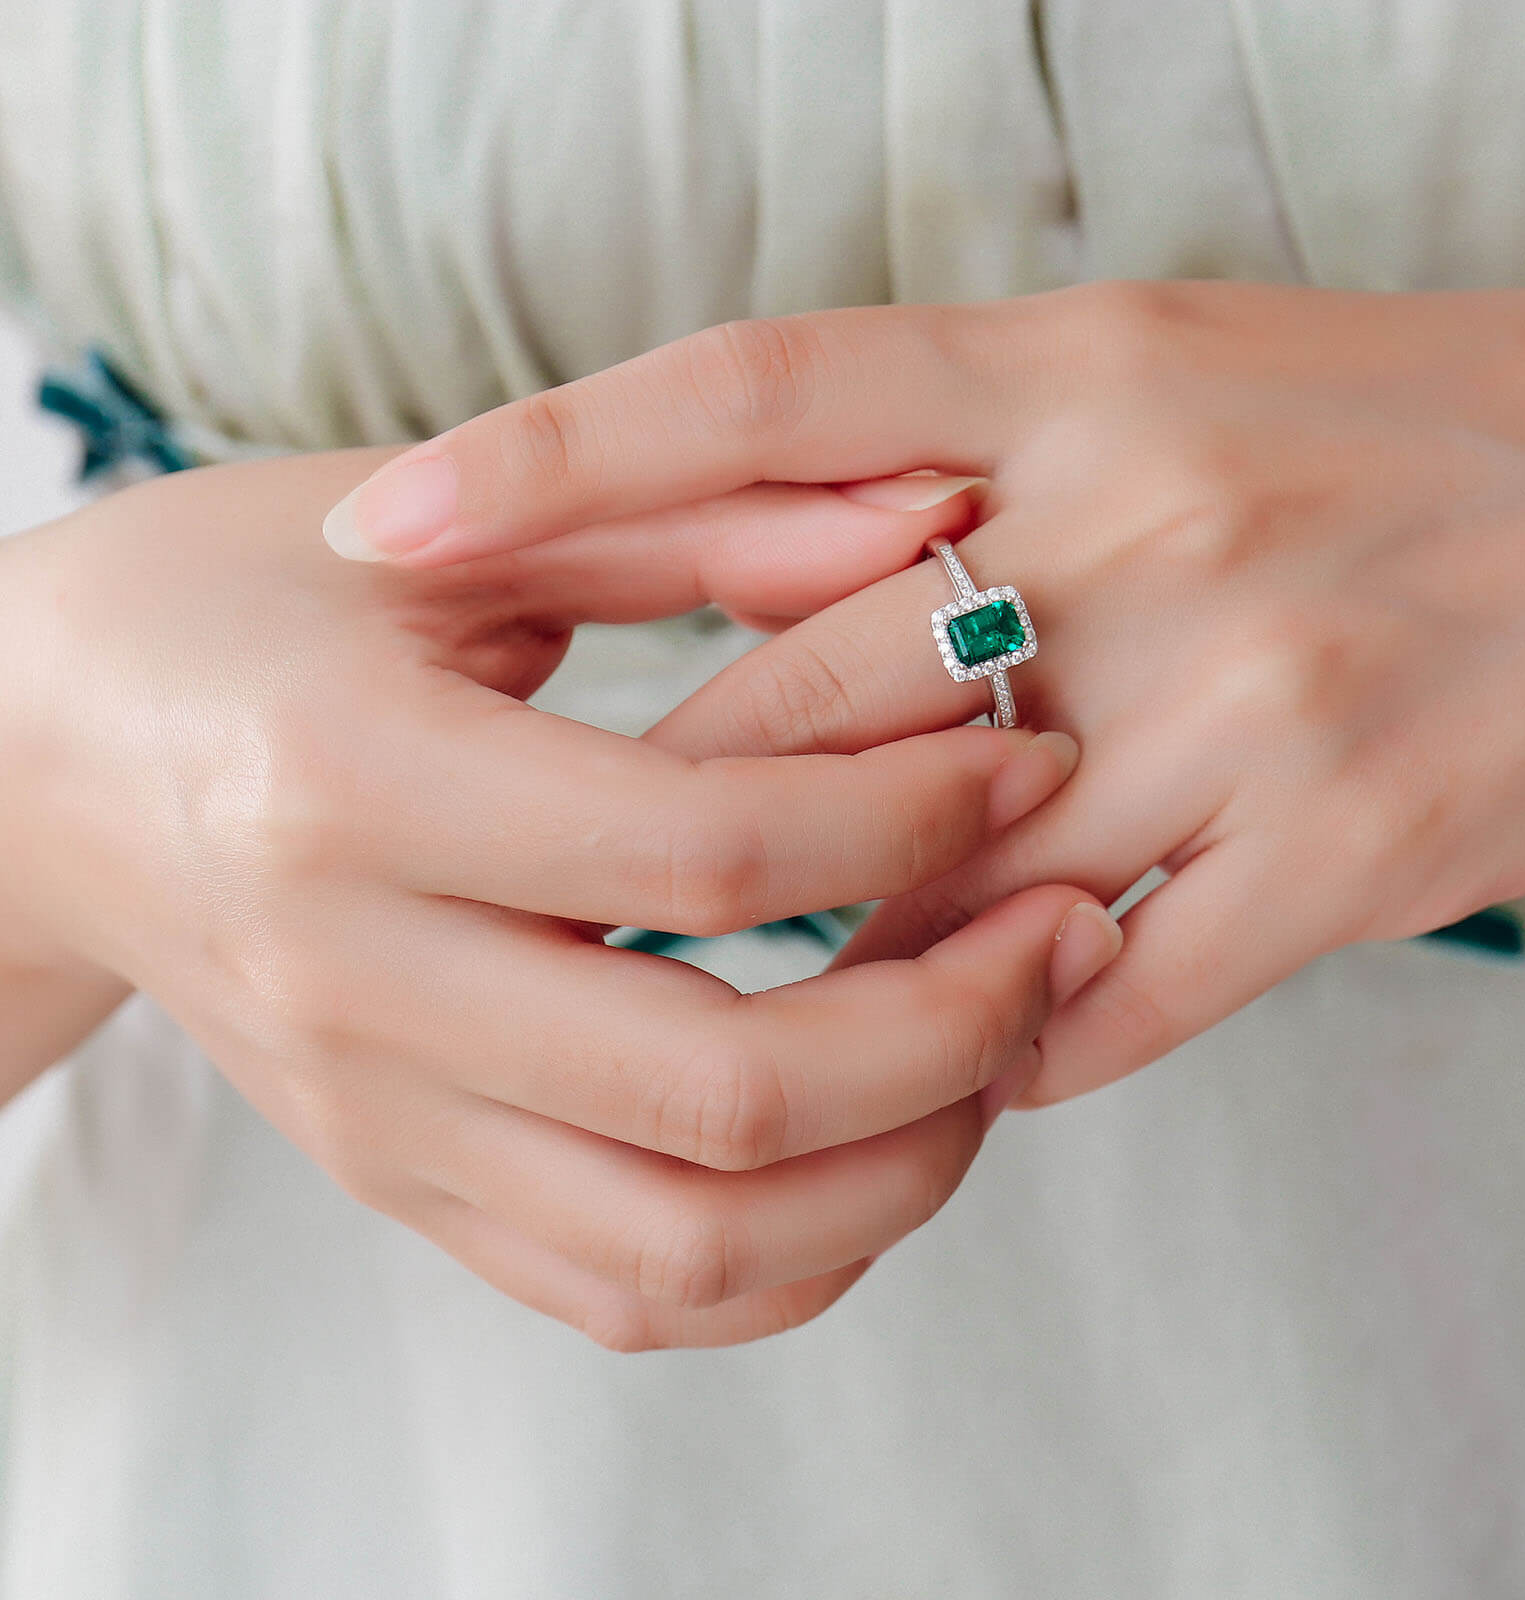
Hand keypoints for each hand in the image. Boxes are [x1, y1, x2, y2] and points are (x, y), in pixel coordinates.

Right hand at [0, 448, 1111, 1347]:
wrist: (42, 767)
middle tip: (1060, 931)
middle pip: (726, 1094)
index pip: (704, 852)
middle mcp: (359, 985)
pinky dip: (796, 1250)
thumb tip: (934, 521)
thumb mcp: (443, 534)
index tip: (1022, 763)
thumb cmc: (231, 609)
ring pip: (696, 1245)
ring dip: (901, 1168)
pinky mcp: (404, 1184)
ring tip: (996, 1047)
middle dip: (955, 1025)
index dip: (911, 816)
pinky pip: (632, 1290)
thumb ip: (693, 517)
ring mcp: (379, 1119)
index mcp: (355, 787)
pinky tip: (876, 1139)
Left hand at [339, 282, 1524, 1104]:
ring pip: (939, 869)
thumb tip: (774, 618)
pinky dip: (1017, 1032)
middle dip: (696, 796)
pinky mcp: (1348, 848)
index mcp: (1075, 366)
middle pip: (808, 685)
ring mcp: (1248, 688)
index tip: (384, 532)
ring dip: (854, 938)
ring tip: (810, 972)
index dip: (547, 457)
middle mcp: (1142, 514)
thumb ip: (957, 479)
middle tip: (606, 864)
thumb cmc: (1370, 429)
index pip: (752, 394)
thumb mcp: (1154, 378)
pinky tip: (995, 1037)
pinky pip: (1108, 993)